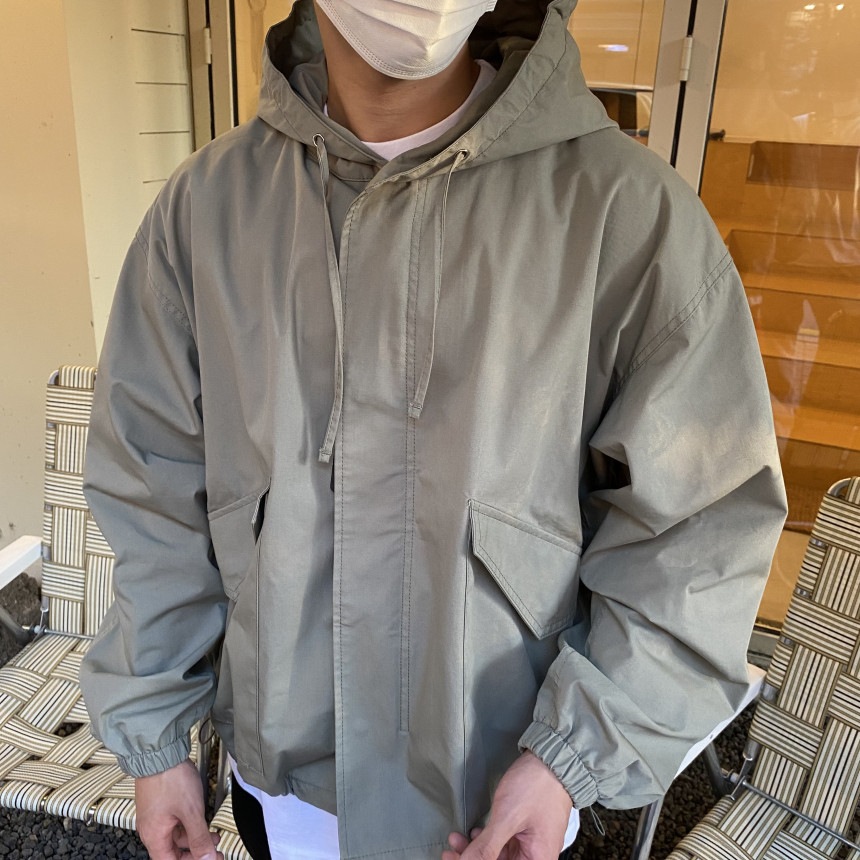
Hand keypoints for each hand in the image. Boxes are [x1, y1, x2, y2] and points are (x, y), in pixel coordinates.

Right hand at [135, 758, 222, 859]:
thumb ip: (199, 837)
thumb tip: (207, 857)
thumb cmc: (170, 778)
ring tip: (213, 835)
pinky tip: (201, 820)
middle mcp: (151, 828)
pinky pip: (175, 822)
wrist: (160, 752)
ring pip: (176, 835)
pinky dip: (189, 824)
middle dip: (195, 852)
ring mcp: (155, 815)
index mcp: (154, 836)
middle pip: (173, 851)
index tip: (208, 859)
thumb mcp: (191, 811)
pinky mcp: (161, 804)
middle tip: (214, 851)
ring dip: (195, 837)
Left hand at [443, 751, 571, 859]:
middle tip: (450, 852)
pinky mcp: (524, 830)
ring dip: (477, 849)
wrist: (551, 760)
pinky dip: (487, 839)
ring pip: (498, 855)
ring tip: (456, 840)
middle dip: (473, 858)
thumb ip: (486, 847)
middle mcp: (535, 856)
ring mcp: (530, 843)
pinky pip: (503, 842)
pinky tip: (474, 833)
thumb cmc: (536, 787)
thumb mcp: (507, 818)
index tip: (455, 859)